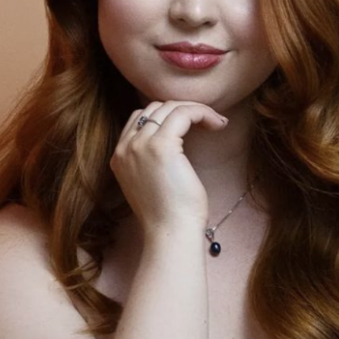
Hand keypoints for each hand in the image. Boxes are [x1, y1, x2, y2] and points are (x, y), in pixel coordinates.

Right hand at [110, 100, 227, 228]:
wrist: (170, 232)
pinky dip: (203, 112)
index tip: (192, 125)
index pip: (140, 118)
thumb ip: (152, 160)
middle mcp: (126, 147)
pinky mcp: (162, 146)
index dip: (168, 116)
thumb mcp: (152, 182)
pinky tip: (218, 124)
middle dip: (183, 110)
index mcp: (119, 156)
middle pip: (154, 108)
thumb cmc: (169, 214)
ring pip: (170, 107)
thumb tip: (176, 140)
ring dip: (197, 110)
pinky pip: (184, 113)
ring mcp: (140, 145)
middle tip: (208, 121)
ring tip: (216, 122)